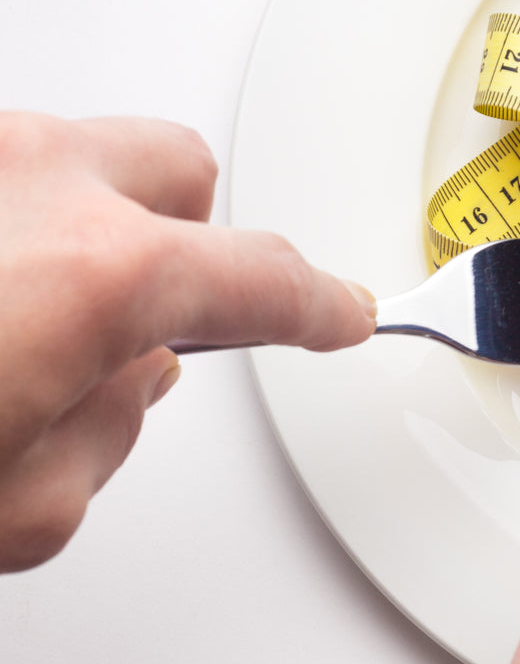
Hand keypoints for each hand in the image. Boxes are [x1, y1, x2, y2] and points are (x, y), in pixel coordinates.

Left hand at [0, 111, 375, 571]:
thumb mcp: (13, 506)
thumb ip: (108, 435)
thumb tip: (125, 377)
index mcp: (98, 272)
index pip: (266, 281)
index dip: (321, 306)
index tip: (343, 310)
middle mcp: (36, 180)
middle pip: (185, 171)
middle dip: (189, 234)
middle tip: (153, 309)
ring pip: (83, 157)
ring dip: (87, 225)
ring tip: (24, 315)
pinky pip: (5, 173)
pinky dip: (11, 224)